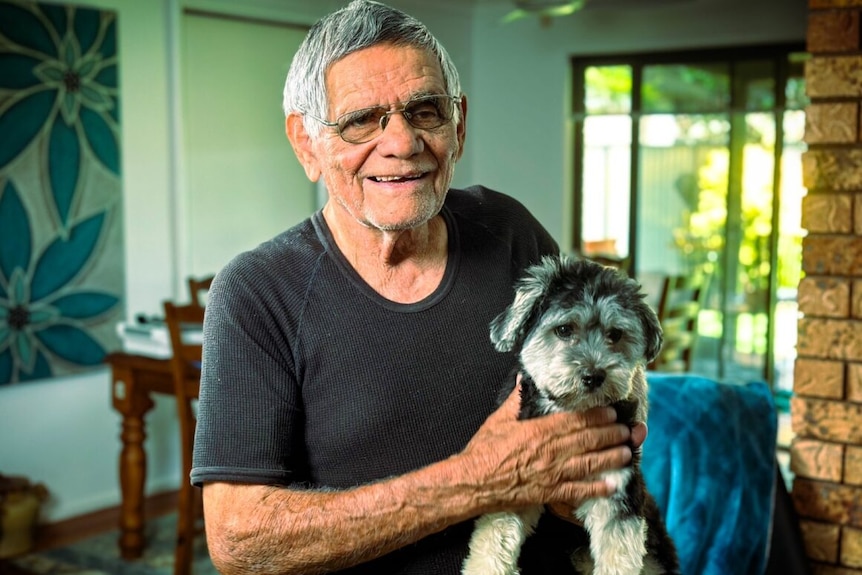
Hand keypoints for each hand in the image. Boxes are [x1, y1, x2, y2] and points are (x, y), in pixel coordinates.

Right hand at [460, 380, 635, 513]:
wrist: (473, 482)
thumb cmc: (484, 451)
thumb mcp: (498, 420)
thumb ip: (515, 400)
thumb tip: (522, 380)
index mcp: (539, 431)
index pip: (575, 421)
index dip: (597, 417)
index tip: (611, 412)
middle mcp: (550, 452)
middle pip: (588, 441)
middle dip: (611, 435)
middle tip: (627, 430)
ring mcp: (552, 474)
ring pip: (589, 464)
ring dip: (611, 458)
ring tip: (627, 453)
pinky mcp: (549, 493)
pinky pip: (578, 491)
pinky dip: (597, 488)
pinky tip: (612, 485)